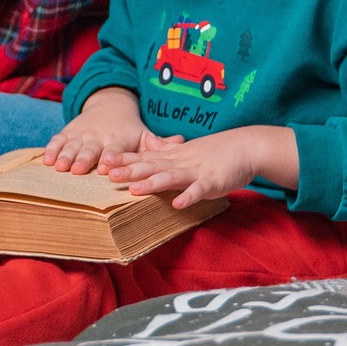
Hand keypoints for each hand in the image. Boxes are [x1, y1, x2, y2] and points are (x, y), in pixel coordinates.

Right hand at [43, 87, 149, 174]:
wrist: (110, 104)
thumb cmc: (129, 129)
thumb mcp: (143, 133)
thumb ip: (158, 142)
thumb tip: (181, 140)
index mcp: (118, 139)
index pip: (114, 149)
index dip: (110, 157)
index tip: (105, 167)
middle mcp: (99, 136)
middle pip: (91, 149)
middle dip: (84, 158)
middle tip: (78, 169)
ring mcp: (82, 134)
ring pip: (73, 145)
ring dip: (66, 155)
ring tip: (60, 166)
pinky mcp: (69, 132)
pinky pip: (58, 140)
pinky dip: (52, 149)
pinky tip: (47, 160)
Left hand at [102, 125, 297, 207]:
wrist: (244, 146)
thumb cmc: (213, 152)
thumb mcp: (185, 150)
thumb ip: (164, 148)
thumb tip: (146, 140)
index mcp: (172, 158)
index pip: (143, 158)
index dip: (123, 160)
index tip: (101, 162)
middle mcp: (180, 163)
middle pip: (151, 166)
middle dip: (129, 171)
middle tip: (108, 175)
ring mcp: (196, 172)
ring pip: (171, 177)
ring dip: (153, 183)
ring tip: (135, 190)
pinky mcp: (213, 181)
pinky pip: (200, 190)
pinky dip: (190, 196)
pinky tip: (179, 204)